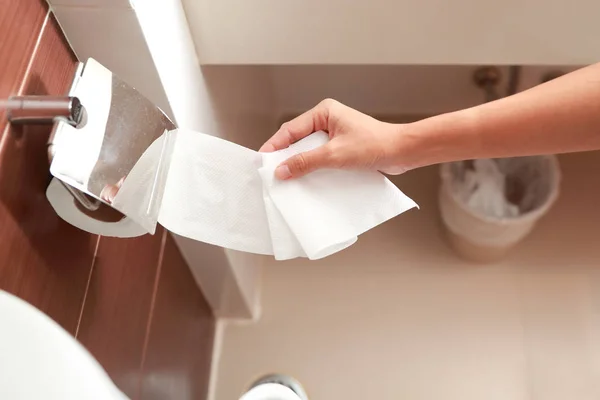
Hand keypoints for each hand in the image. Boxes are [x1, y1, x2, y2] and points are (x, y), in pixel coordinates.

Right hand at [260, 99, 412, 179]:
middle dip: (285, 157)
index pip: (291, 130)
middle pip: (298, 140)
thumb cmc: (375, 145)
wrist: (403, 152)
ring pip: (309, 151)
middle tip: (271, 173)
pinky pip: (320, 158)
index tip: (262, 161)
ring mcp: (335, 135)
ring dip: (299, 164)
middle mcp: (328, 121)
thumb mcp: (335, 155)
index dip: (275, 146)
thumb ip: (306, 162)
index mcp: (324, 112)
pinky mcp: (342, 148)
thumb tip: (282, 170)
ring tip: (285, 179)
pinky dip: (312, 168)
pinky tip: (306, 180)